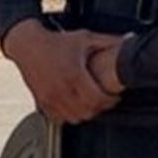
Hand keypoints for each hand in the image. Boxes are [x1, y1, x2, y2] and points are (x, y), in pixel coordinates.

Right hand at [2, 21, 116, 124]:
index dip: (110, 101)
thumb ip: (109, 42)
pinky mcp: (42, 102)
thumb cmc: (56, 42)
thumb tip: (130, 40)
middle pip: (89, 111)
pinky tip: (74, 106)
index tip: (114, 96)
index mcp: (74, 75)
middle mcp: (61, 89)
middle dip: (100, 107)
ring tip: (90, 103)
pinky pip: (60, 119)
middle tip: (105, 100)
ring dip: (86, 113)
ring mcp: (50, 98)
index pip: (98, 99)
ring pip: (75, 118)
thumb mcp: (85, 38)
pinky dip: (69, 116)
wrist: (27, 45)